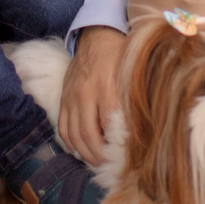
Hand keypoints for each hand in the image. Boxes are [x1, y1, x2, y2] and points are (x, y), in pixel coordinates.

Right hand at [58, 26, 124, 165]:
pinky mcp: (63, 99)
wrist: (96, 37)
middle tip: (109, 166)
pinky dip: (71, 144)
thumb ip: (133, 98)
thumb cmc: (119, 55)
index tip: (125, 157)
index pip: (109, 123)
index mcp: (105, 85)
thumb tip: (142, 128)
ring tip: (97, 163)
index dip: (116, 144)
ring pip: (73, 135)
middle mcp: (85, 92)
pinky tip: (82, 151)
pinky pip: (63, 128)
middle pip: (89, 134)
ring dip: (85, 154)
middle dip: (99, 156)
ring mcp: (71, 97)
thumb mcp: (131, 72)